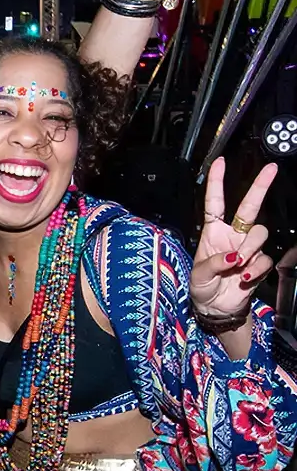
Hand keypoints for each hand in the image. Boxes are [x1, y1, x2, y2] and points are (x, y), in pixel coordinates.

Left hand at [191, 157, 275, 326]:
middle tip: (271, 170)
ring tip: (238, 265)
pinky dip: (255, 269)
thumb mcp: (199, 274)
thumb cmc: (202, 288)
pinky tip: (243, 278)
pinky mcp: (258, 263)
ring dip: (249, 248)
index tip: (220, 162)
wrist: (215, 308)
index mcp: (212, 232)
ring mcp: (247, 248)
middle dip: (259, 187)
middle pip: (248, 206)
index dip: (216, 182)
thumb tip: (233, 256)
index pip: (214, 202)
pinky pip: (264, 259)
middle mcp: (232, 236)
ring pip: (259, 233)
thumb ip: (214, 263)